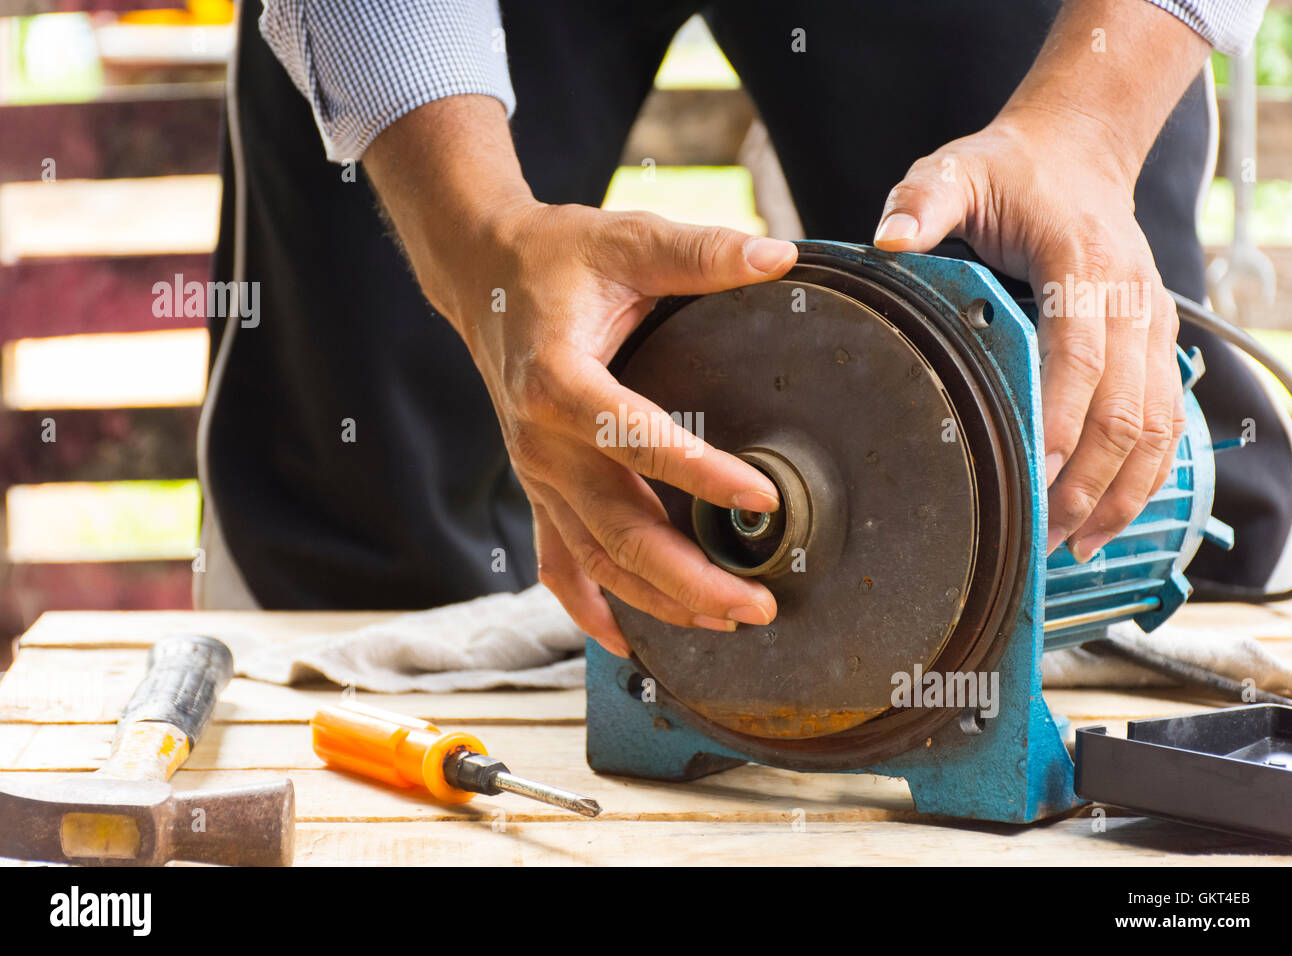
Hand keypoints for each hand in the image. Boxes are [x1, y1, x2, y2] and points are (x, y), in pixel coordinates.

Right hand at [364, 96, 797, 655]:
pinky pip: (559, 564)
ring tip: (725, 622)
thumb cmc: (556, 260)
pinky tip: (627, 643)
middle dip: (689, 576)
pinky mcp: (540, 490)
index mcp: (557, 381)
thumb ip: (701, 253)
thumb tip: (780, 256)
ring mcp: (537, 475)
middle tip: (757, 603)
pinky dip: (590, 609)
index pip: (632, 438)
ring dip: (657, 600)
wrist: (485, 278)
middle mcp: (540, 442)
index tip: (762, 497)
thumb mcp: (627, 241)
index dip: (699, 473)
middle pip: (616, 528)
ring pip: (595, 559)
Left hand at [871, 0, 1208, 561]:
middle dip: (1087, 480)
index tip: (1030, 476)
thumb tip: (888, 241)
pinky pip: (1166, 421)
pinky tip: (1108, 515)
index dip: (1060, 418)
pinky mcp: (1157, 344)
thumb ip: (922, 202)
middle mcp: (1132, 298)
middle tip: (1044, 534)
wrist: (1079, 153)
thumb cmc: (1013, 171)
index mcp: (1084, 263)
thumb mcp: (956, 170)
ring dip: (1121, 491)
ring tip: (1076, 544)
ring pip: (1157, 425)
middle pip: (1126, 407)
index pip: (1081, 354)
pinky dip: (1144, 475)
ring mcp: (1153, 324)